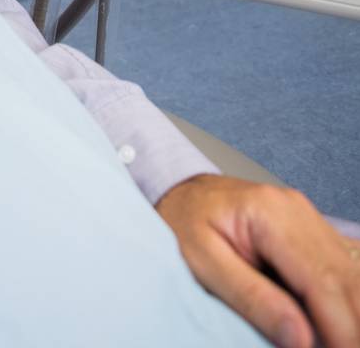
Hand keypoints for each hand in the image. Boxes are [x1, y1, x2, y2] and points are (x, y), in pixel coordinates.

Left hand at [155, 173, 359, 346]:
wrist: (181, 191)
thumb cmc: (183, 223)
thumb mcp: (202, 263)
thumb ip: (252, 298)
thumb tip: (302, 339)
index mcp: (270, 213)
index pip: (323, 280)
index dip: (341, 329)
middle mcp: (298, 210)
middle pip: (346, 280)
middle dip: (351, 327)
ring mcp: (308, 218)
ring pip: (351, 276)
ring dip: (350, 316)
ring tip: (333, 342)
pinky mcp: (311, 231)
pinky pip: (343, 270)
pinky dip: (344, 302)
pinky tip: (333, 325)